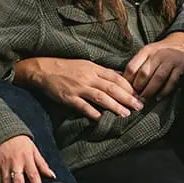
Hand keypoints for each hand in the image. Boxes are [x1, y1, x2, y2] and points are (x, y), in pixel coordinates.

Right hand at [13, 56, 143, 120]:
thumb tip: (121, 76)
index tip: (140, 94)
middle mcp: (88, 77)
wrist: (43, 69)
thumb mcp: (87, 65)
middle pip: (112, 88)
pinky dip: (92, 112)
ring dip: (114, 106)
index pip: (116, 77)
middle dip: (127, 98)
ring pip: (100, 97)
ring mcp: (78, 88)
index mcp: (94, 68)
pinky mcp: (68, 97)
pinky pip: (82, 106)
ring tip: (125, 114)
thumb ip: (103, 72)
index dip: (129, 86)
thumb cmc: (67, 67)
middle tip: (139, 106)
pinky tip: (101, 118)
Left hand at [124, 34, 183, 99]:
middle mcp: (158, 54)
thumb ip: (137, 65)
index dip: (127, 81)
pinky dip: (164, 92)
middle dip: (138, 89)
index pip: (132, 67)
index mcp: (146, 51)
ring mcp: (170, 61)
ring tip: (144, 100)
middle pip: (144, 73)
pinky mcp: (181, 67)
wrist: (182, 44)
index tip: (125, 91)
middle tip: (134, 99)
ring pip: (157, 78)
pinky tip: (158, 98)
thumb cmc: (160, 53)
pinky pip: (171, 82)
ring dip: (149, 91)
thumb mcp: (148, 53)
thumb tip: (123, 81)